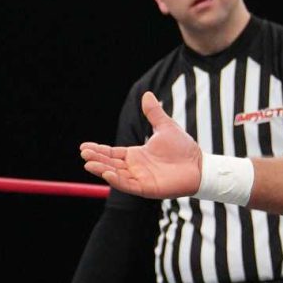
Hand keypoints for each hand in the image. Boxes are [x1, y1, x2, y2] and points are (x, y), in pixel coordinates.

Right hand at [79, 92, 201, 199]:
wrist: (199, 164)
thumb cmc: (183, 148)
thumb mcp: (165, 127)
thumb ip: (154, 113)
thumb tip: (147, 94)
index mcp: (136, 154)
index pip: (112, 153)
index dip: (98, 150)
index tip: (84, 147)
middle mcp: (135, 167)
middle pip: (110, 163)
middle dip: (96, 159)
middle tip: (83, 154)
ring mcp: (140, 178)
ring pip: (116, 175)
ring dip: (102, 169)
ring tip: (89, 164)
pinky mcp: (147, 188)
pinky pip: (128, 185)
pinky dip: (117, 180)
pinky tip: (107, 173)